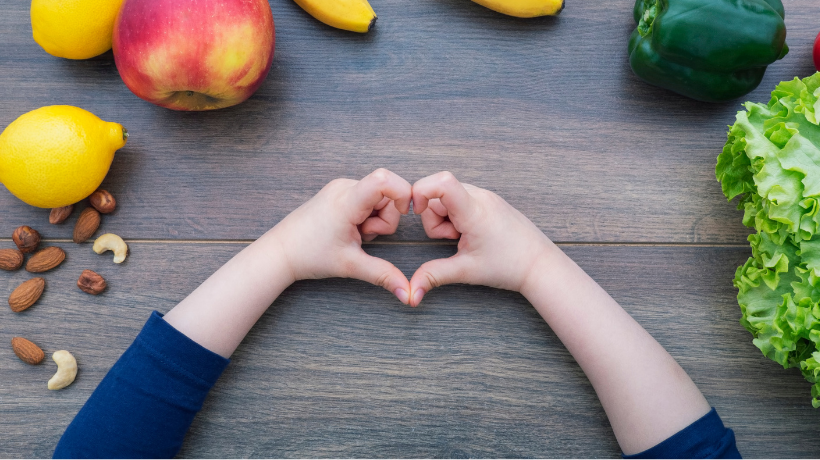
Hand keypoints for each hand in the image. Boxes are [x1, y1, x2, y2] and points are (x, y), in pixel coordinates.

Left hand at [271, 168, 412, 303]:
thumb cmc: (310, 255)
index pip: (384, 179)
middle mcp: (344, 187)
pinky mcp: (339, 192)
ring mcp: (341, 187)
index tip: (405, 213)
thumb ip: (383, 275)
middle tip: (364, 236)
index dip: (402, 192)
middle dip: (386, 218)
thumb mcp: (351, 265)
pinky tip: (350, 228)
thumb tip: (408, 294)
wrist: (281, 251)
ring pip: (378, 197)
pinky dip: (366, 215)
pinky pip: (366, 198)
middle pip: (387, 193)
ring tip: (354, 234)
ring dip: (375, 219)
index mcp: (347, 201)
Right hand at [408, 171, 555, 305]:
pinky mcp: (489, 200)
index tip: (416, 211)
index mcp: (474, 211)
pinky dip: (457, 215)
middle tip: (452, 238)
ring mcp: (486, 196)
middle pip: (438, 192)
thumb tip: (412, 291)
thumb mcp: (466, 271)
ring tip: (462, 237)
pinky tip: (470, 232)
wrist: (539, 264)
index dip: (420, 191)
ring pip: (448, 196)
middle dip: (433, 216)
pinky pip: (461, 199)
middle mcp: (481, 196)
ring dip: (445, 216)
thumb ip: (434, 275)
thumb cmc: (509, 266)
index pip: (442, 182)